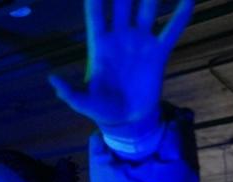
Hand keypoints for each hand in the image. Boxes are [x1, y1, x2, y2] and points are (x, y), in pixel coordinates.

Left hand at [49, 0, 193, 133]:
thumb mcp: (82, 102)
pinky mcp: (158, 53)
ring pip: (148, 9)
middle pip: (122, 3)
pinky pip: (171, 30)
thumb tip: (52, 79)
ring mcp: (140, 42)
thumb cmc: (101, 109)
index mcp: (99, 46)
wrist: (127, 119)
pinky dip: (181, 14)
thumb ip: (69, 91)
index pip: (96, 14)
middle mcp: (120, 38)